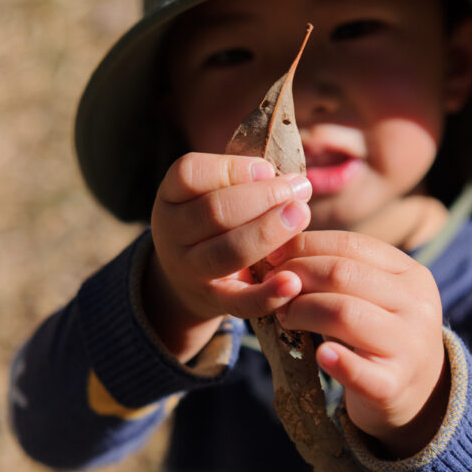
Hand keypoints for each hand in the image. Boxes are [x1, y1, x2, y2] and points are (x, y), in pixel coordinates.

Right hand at [145, 153, 312, 360]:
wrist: (188, 281)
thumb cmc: (213, 223)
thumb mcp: (210, 195)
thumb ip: (242, 180)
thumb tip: (291, 178)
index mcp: (171, 197)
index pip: (189, 174)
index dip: (231, 168)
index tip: (268, 169)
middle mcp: (172, 234)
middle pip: (214, 211)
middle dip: (263, 196)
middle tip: (299, 188)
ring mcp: (190, 271)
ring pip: (228, 252)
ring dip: (269, 231)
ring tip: (301, 214)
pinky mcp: (214, 301)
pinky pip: (241, 302)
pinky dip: (268, 294)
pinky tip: (293, 281)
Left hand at [267, 230, 448, 457]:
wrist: (419, 393)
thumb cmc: (378, 334)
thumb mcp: (372, 296)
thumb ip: (339, 271)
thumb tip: (278, 249)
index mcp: (411, 273)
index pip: (351, 244)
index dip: (305, 246)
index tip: (272, 257)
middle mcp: (416, 305)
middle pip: (343, 275)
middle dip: (297, 277)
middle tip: (272, 289)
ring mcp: (409, 345)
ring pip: (345, 313)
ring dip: (302, 311)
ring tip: (284, 317)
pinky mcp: (395, 385)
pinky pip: (361, 371)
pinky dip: (336, 362)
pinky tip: (320, 356)